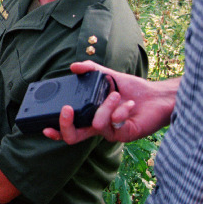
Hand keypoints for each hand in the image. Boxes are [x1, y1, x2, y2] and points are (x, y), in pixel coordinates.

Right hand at [42, 61, 176, 143]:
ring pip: (95, 124)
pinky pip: (113, 124)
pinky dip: (119, 110)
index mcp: (91, 115)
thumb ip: (91, 70)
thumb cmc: (133, 89)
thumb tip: (73, 66)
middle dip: (65, 125)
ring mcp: (111, 132)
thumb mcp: (108, 76)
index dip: (56, 130)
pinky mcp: (124, 134)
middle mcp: (98, 126)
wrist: (157, 97)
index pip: (69, 127)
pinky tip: (127, 103)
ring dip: (104, 107)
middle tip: (66, 109)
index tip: (45, 128)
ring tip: (116, 95)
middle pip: (73, 137)